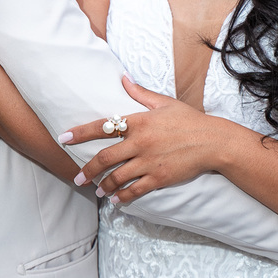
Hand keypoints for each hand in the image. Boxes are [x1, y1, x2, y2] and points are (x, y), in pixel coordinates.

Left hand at [61, 75, 221, 203]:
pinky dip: (123, 196)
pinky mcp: (159, 177)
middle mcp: (140, 143)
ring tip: (96, 190)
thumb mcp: (164, 102)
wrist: (213, 141)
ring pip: (118, 178)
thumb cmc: (189, 119)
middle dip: (87, 170)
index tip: (63, 138)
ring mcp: (149, 162)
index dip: (80, 132)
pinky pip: (135, 190)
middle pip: (105, 158)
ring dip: (104, 186)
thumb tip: (123, 78)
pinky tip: (116, 200)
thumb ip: (139, 93)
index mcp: (139, 122)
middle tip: (77, 178)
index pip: (103, 126)